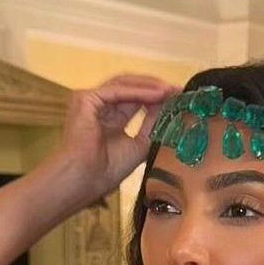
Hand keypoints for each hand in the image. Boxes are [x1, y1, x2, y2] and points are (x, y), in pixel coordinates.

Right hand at [53, 74, 177, 206]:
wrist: (85, 178)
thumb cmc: (106, 170)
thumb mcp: (139, 145)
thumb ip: (152, 125)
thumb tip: (167, 108)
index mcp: (108, 119)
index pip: (134, 101)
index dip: (156, 98)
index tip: (178, 99)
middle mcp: (98, 107)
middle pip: (130, 89)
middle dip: (154, 88)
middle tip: (178, 90)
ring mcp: (90, 101)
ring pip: (124, 85)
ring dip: (149, 86)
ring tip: (171, 90)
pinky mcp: (86, 98)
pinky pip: (118, 90)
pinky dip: (139, 91)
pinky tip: (158, 94)